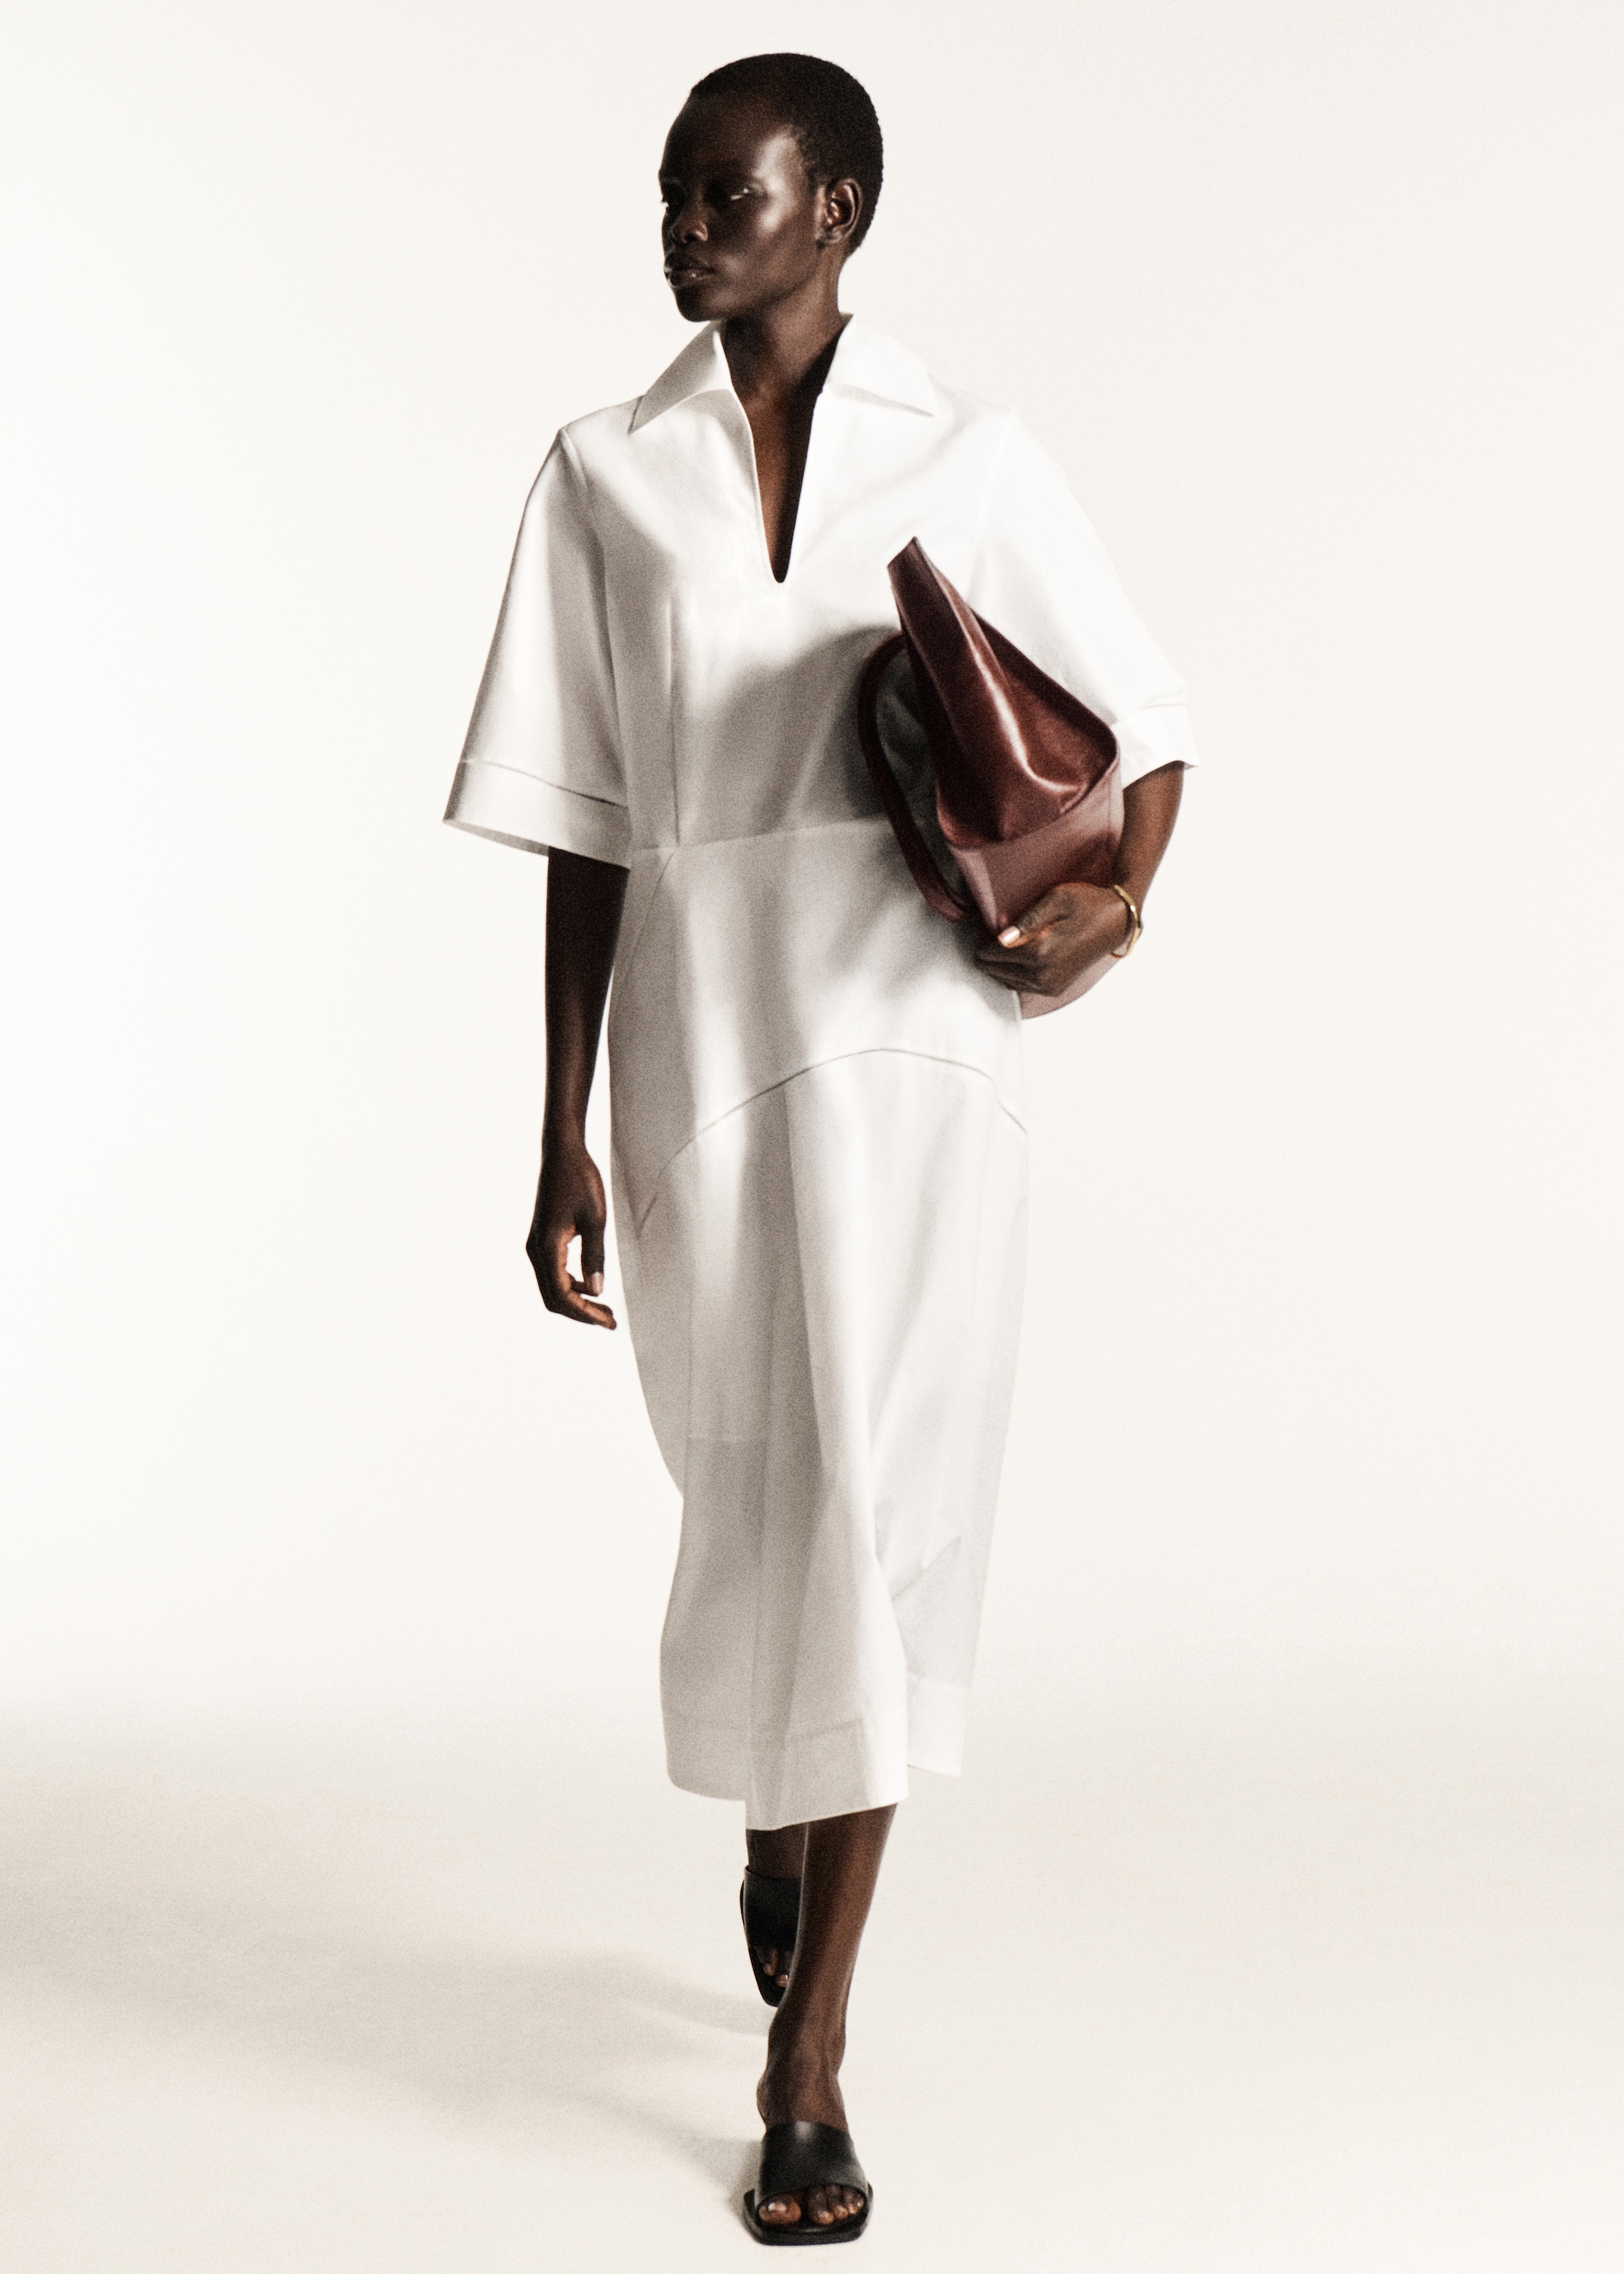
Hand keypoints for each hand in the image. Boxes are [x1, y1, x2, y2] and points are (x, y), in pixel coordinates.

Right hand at [526, 1136, 616, 1327]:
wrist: (561, 1153)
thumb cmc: (580, 1180)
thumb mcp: (595, 1219)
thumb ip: (595, 1256)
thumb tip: (598, 1291)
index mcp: (547, 1248)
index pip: (563, 1294)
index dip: (586, 1313)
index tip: (610, 1322)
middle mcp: (536, 1250)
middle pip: (553, 1298)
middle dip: (581, 1313)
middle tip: (610, 1321)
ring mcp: (537, 1246)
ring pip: (552, 1287)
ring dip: (577, 1301)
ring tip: (605, 1308)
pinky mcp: (542, 1240)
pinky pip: (553, 1273)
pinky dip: (571, 1285)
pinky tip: (592, 1285)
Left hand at [974, 880, 1130, 997]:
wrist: (1118, 922)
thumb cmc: (1088, 904)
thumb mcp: (1057, 899)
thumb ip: (1027, 920)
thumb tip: (1002, 938)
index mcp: (1041, 953)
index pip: (992, 954)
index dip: (982, 940)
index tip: (981, 928)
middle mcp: (1043, 975)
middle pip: (996, 971)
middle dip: (987, 955)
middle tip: (985, 936)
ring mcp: (1050, 986)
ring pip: (1006, 981)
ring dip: (997, 966)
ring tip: (998, 946)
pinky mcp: (1055, 989)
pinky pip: (1021, 986)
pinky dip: (1011, 975)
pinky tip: (1013, 958)